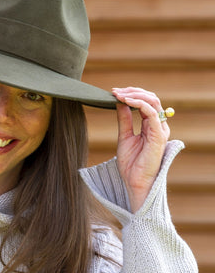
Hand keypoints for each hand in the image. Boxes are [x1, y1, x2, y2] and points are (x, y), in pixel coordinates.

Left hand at [112, 87, 169, 212]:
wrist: (134, 182)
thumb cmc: (131, 163)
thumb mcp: (124, 136)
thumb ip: (124, 119)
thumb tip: (119, 102)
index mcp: (150, 125)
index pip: (145, 102)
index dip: (130, 94)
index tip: (113, 92)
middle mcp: (158, 126)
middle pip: (151, 98)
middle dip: (132, 91)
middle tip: (115, 91)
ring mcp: (160, 130)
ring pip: (153, 102)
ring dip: (135, 95)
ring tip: (119, 94)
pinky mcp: (158, 136)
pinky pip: (152, 113)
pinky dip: (139, 103)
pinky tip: (126, 101)